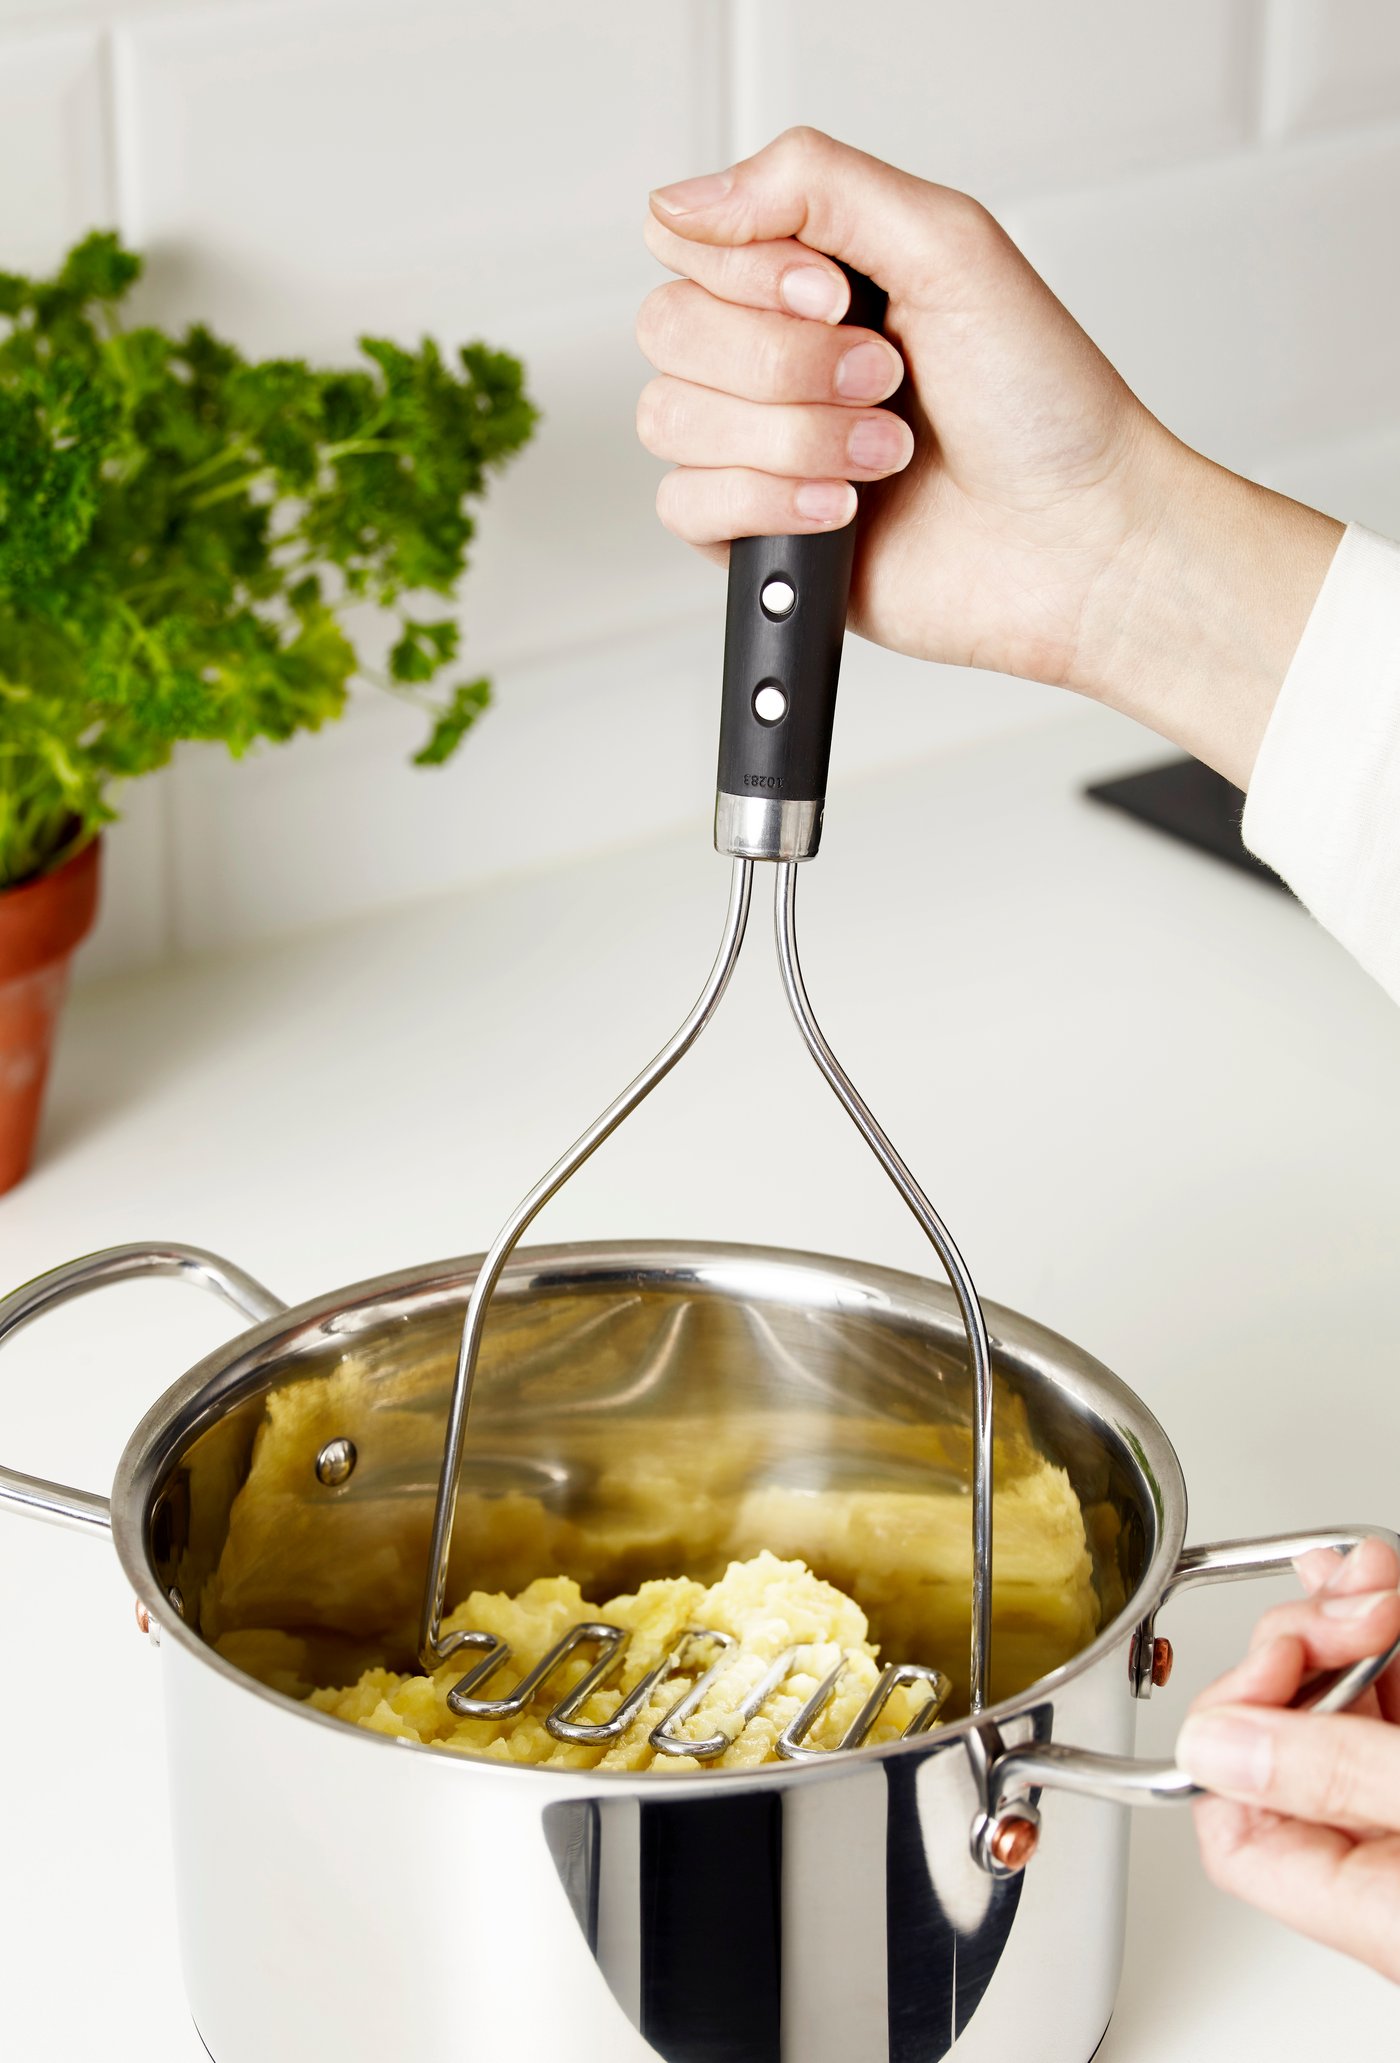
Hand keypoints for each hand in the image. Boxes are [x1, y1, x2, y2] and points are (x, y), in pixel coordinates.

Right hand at [639, 127, 1341, 787]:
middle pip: (667, 328)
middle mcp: (778, 355)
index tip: (838, 296)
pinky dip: (772, 503)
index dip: (748, 271)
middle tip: (884, 379)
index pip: (687, 238)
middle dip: (785, 362)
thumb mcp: (949, 243)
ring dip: (794, 438)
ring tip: (885, 455)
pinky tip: (846, 511)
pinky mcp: (757, 534)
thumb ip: (816, 184)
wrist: (1076, 543)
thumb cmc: (1045, 407)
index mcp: (814, 273)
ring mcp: (761, 447)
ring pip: (669, 419)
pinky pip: (686, 506)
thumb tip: (685, 199)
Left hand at [1176, 1536, 1399, 1980]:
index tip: (1277, 1658)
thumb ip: (1336, 1775)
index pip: (1233, 1820)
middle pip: (1290, 1739)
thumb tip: (1214, 1742)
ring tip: (1373, 1579)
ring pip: (1352, 1695)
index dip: (1233, 1722)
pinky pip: (1399, 1685)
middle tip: (1346, 1610)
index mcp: (1372, 1904)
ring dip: (1349, 1617)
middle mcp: (1390, 1858)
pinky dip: (1389, 1626)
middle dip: (1304, 1645)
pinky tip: (1382, 1580)